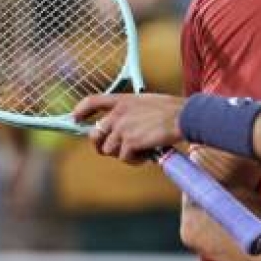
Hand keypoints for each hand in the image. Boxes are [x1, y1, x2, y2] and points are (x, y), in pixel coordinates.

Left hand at [72, 93, 186, 162]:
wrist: (184, 117)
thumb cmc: (172, 110)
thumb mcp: (146, 102)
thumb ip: (130, 112)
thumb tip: (122, 128)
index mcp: (122, 100)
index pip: (92, 101)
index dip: (81, 110)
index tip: (75, 118)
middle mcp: (118, 113)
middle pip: (95, 134)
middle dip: (102, 146)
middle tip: (117, 150)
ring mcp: (123, 128)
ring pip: (109, 150)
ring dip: (124, 155)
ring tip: (140, 152)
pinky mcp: (130, 142)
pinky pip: (124, 158)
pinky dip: (135, 161)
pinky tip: (147, 156)